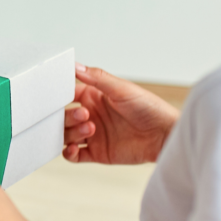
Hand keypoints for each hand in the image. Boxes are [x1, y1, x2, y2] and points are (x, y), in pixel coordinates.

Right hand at [64, 65, 179, 163]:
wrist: (165, 135)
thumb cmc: (149, 108)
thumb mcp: (122, 89)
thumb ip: (97, 78)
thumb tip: (76, 65)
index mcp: (93, 97)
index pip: (67, 95)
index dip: (60, 97)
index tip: (56, 97)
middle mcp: (90, 115)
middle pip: (63, 117)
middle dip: (68, 116)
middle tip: (84, 115)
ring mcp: (92, 135)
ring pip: (66, 135)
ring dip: (71, 133)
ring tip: (90, 129)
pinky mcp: (97, 153)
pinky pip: (73, 155)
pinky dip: (68, 153)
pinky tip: (75, 148)